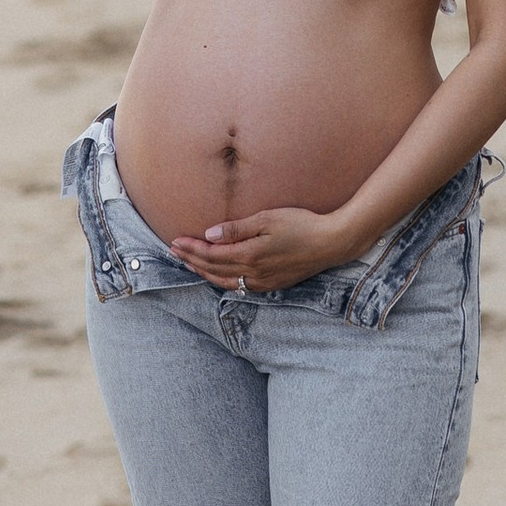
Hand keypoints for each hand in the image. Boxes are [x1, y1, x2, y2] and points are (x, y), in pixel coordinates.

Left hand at [168, 207, 360, 293]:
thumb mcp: (267, 219)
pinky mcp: (273, 284)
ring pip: (225, 282)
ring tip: (189, 265)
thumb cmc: (301, 225)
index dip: (191, 249)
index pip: (211, 254)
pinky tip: (218, 275)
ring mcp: (263, 282)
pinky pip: (240, 286)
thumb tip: (209, 234)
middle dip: (192, 261)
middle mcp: (253, 273)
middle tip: (174, 252)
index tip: (175, 241)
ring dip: (204, 273)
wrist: (331, 243)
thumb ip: (236, 229)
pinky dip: (222, 281)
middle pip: (213, 269)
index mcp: (249, 255)